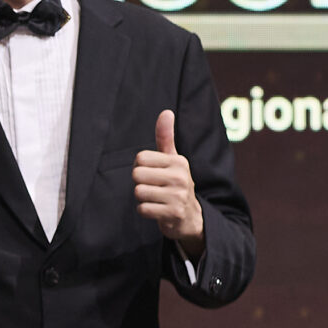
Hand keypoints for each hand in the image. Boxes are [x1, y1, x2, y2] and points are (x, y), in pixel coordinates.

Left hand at [133, 109, 203, 250]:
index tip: (152, 173)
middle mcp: (181, 177)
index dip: (140, 167)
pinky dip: (145, 210)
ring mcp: (178, 196)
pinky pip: (142, 209)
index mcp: (178, 161)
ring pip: (138, 192)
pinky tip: (157, 209)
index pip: (140, 158)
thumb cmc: (175, 183)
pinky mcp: (173, 213)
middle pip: (137, 174)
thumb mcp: (173, 160)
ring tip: (156, 198)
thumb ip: (166, 137)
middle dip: (140, 183)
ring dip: (142, 198)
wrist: (189, 216)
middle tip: (154, 187)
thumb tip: (166, 112)